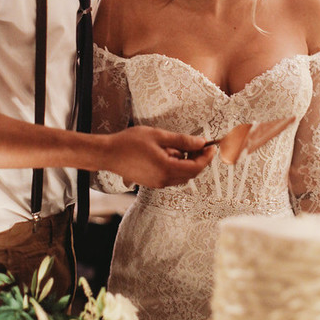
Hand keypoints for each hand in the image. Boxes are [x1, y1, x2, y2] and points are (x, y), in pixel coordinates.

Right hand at [98, 125, 215, 187]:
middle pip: (191, 174)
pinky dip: (177, 166)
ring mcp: (157, 183)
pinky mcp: (152, 182)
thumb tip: (201, 142)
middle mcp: (163, 180)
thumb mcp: (158, 136)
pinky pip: (172, 176)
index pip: (195, 167)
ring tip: (182, 146)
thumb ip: (182, 141)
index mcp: (166, 168)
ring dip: (188, 163)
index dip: (206, 157)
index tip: (212, 146)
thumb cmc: (130, 142)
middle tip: (201, 144)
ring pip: (182, 176)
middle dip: (199, 160)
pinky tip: (170, 153)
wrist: (108, 154)